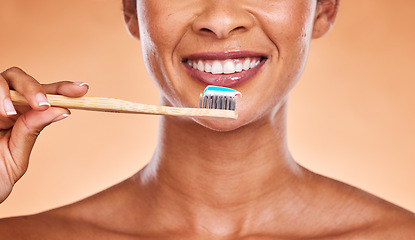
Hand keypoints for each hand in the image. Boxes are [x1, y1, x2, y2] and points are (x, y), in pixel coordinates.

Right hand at [0, 67, 88, 202]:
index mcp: (20, 116)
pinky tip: (2, 114)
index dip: (63, 88)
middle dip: (34, 88)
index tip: (83, 89)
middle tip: (42, 104)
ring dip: (7, 93)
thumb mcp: (15, 157)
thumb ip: (31, 131)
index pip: (44, 95)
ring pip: (2, 79)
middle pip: (19, 78)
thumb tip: (62, 109)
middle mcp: (4, 106)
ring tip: (8, 114)